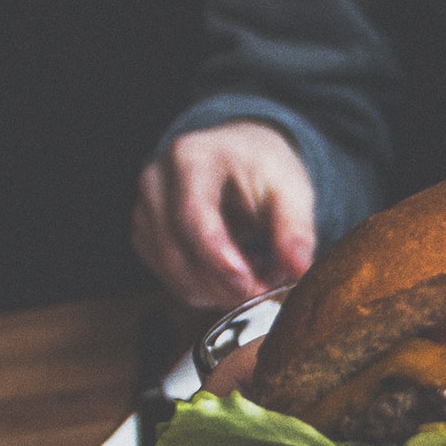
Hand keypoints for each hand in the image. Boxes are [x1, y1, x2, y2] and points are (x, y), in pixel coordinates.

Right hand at [131, 120, 316, 309]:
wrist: (236, 155)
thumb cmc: (262, 167)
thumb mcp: (291, 187)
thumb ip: (296, 227)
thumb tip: (300, 269)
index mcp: (191, 157)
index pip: (192, 215)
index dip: (217, 257)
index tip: (248, 286)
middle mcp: (156, 182)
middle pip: (177, 252)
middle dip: (224, 285)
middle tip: (269, 289)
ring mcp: (144, 210)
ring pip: (174, 275)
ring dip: (220, 291)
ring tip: (260, 272)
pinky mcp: (145, 236)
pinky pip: (173, 281)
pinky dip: (207, 290)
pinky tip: (236, 272)